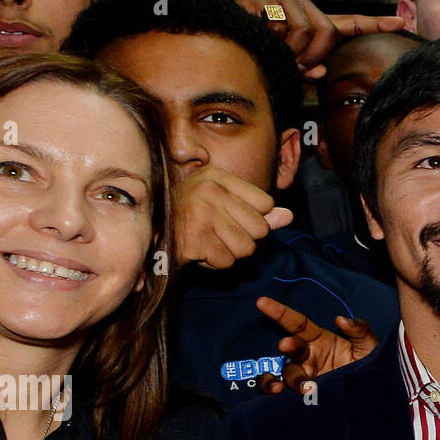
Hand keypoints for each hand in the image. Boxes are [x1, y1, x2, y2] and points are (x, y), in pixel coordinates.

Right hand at [173, 167, 292, 268]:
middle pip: (260, 228)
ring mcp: (202, 212)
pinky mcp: (197, 237)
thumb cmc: (189, 221)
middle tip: (218, 234)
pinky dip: (215, 263)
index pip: (265, 203)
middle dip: (243, 240)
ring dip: (229, 253)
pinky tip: (199, 251)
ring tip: (208, 242)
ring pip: (246, 248)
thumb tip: (289, 216)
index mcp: (217, 176)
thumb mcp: (222, 207)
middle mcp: (210, 189)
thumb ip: (257, 212)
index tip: (230, 219)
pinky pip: (227, 261)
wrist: (150, 237)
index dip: (254, 220)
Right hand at [236, 0, 404, 77]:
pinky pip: (289, 26)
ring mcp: (287, 1)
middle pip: (327, 33)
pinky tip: (263, 35)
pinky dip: (277, 39)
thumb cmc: (256, 57)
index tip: (402, 22)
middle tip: (291, 62)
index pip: (348, 24)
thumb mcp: (286, 70)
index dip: (374, 24)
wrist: (222, 42)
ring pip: (309, 31)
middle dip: (311, 55)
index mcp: (312, 26)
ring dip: (291, 50)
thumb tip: (321, 71)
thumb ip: (307, 71)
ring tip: (274, 48)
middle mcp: (304, 8)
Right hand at [255, 298, 377, 393]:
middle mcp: (307, 357)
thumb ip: (359, 330)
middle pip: (290, 348)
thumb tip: (340, 320)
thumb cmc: (369, 367)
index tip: (261, 302)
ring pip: (286, 373)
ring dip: (290, 378)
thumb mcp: (369, 346)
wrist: (373, 396)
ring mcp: (304, 376)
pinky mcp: (303, 396)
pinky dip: (274, 392)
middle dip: (288, 344)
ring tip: (304, 387)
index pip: (296, 322)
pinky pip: (282, 393)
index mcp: (319, 340)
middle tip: (287, 345)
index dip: (279, 312)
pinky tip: (280, 394)